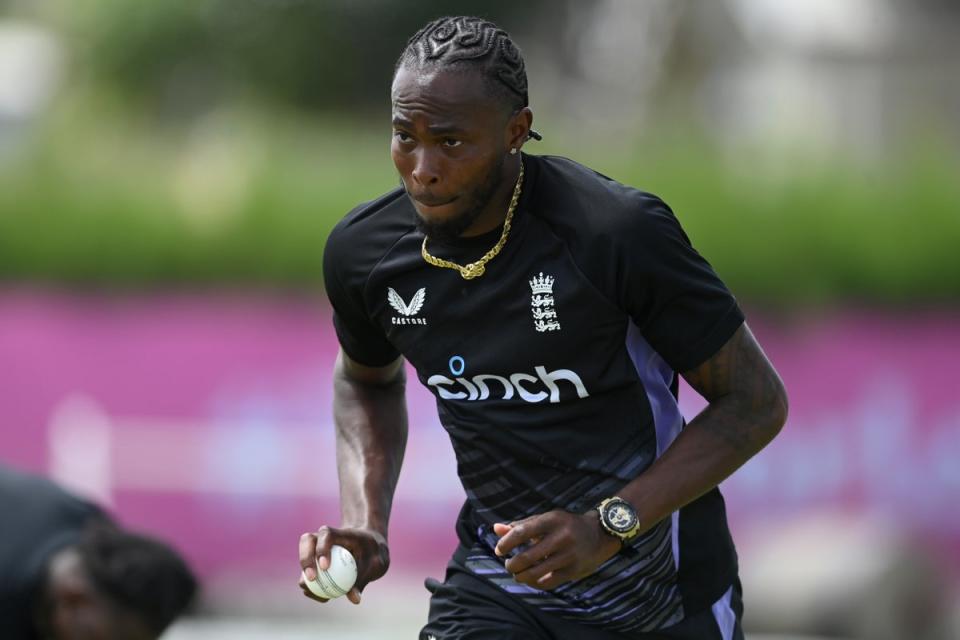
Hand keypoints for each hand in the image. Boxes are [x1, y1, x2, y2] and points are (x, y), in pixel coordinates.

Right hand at [298, 526, 389, 603]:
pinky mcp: (315, 562)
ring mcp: (317, 549)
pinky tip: (324, 598)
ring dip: (304, 577)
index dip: (322, 548)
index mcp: (341, 533)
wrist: (369, 547)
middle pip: (307, 540)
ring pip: (303, 558)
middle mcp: (325, 538)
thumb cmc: (373, 553)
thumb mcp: (376, 564)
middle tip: (311, 578)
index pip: (326, 534)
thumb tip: (354, 599)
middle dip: (305, 559)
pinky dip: (311, 587)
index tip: (325, 567)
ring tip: (317, 595)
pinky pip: (307, 575)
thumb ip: (363, 579)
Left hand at [493, 510, 620, 590]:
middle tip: (508, 564)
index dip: (505, 543)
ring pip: (535, 573)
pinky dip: (534, 583)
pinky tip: (530, 579)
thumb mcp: (546, 519)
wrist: (600, 534)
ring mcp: (568, 555)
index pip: (521, 532)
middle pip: (526, 557)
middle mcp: (561, 537)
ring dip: (520, 576)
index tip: (499, 551)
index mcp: (551, 520)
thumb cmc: (565, 525)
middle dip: (511, 564)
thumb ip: (521, 525)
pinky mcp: (573, 571)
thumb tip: (495, 529)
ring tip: (517, 573)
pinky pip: (547, 583)